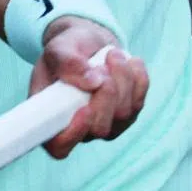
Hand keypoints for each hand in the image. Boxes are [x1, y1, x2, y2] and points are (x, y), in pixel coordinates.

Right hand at [29, 17, 148, 159]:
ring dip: (122, 79)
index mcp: (52, 118)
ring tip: (111, 55)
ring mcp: (107, 124)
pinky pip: (139, 101)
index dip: (73, 134)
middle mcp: (80, 128)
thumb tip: (92, 81)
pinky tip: (129, 62)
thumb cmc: (66, 51)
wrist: (88, 44)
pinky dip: (138, 77)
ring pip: (123, 114)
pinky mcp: (128, 114)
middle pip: (100, 129)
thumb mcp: (58, 49)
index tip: (84, 108)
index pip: (59, 146)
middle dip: (105, 96)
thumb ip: (67, 63)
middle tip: (100, 67)